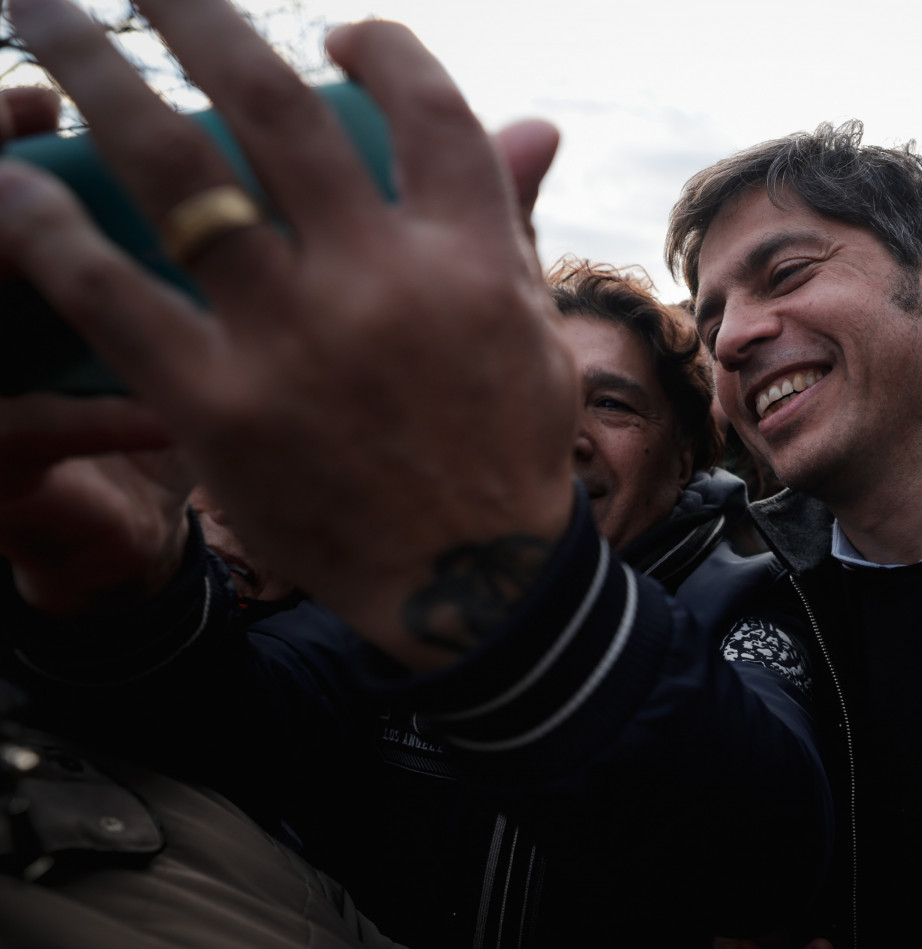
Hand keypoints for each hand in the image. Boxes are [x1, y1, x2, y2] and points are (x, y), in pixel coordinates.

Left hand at [0, 0, 577, 669]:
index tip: (338, 31)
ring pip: (175, 171)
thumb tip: (534, 121)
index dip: (380, 47)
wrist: (470, 582)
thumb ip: (509, 219)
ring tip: (40, 11)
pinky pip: (115, 295)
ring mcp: (295, 339)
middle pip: (273, 104)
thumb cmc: (505, 448)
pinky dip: (53, 229)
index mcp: (470, 256)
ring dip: (97, 73)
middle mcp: (382, 279)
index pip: (425, 106)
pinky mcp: (220, 406)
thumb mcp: (532, 328)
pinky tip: (16, 184)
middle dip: (193, 13)